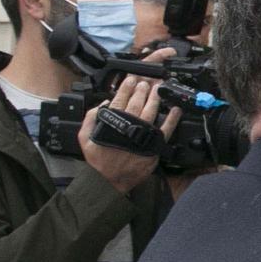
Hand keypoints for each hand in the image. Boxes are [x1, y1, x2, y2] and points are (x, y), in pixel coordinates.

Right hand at [79, 59, 181, 194]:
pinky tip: (176, 109)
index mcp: (112, 123)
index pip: (120, 100)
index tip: (131, 79)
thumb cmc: (98, 160)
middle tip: (145, 82)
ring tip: (158, 89)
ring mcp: (142, 136)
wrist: (109, 181)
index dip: (126, 88)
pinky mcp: (153, 146)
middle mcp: (129, 127)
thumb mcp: (84, 137)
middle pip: (137, 103)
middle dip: (142, 90)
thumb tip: (104, 103)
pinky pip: (165, 129)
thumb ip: (91, 117)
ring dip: (155, 98)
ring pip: (151, 112)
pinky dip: (172, 119)